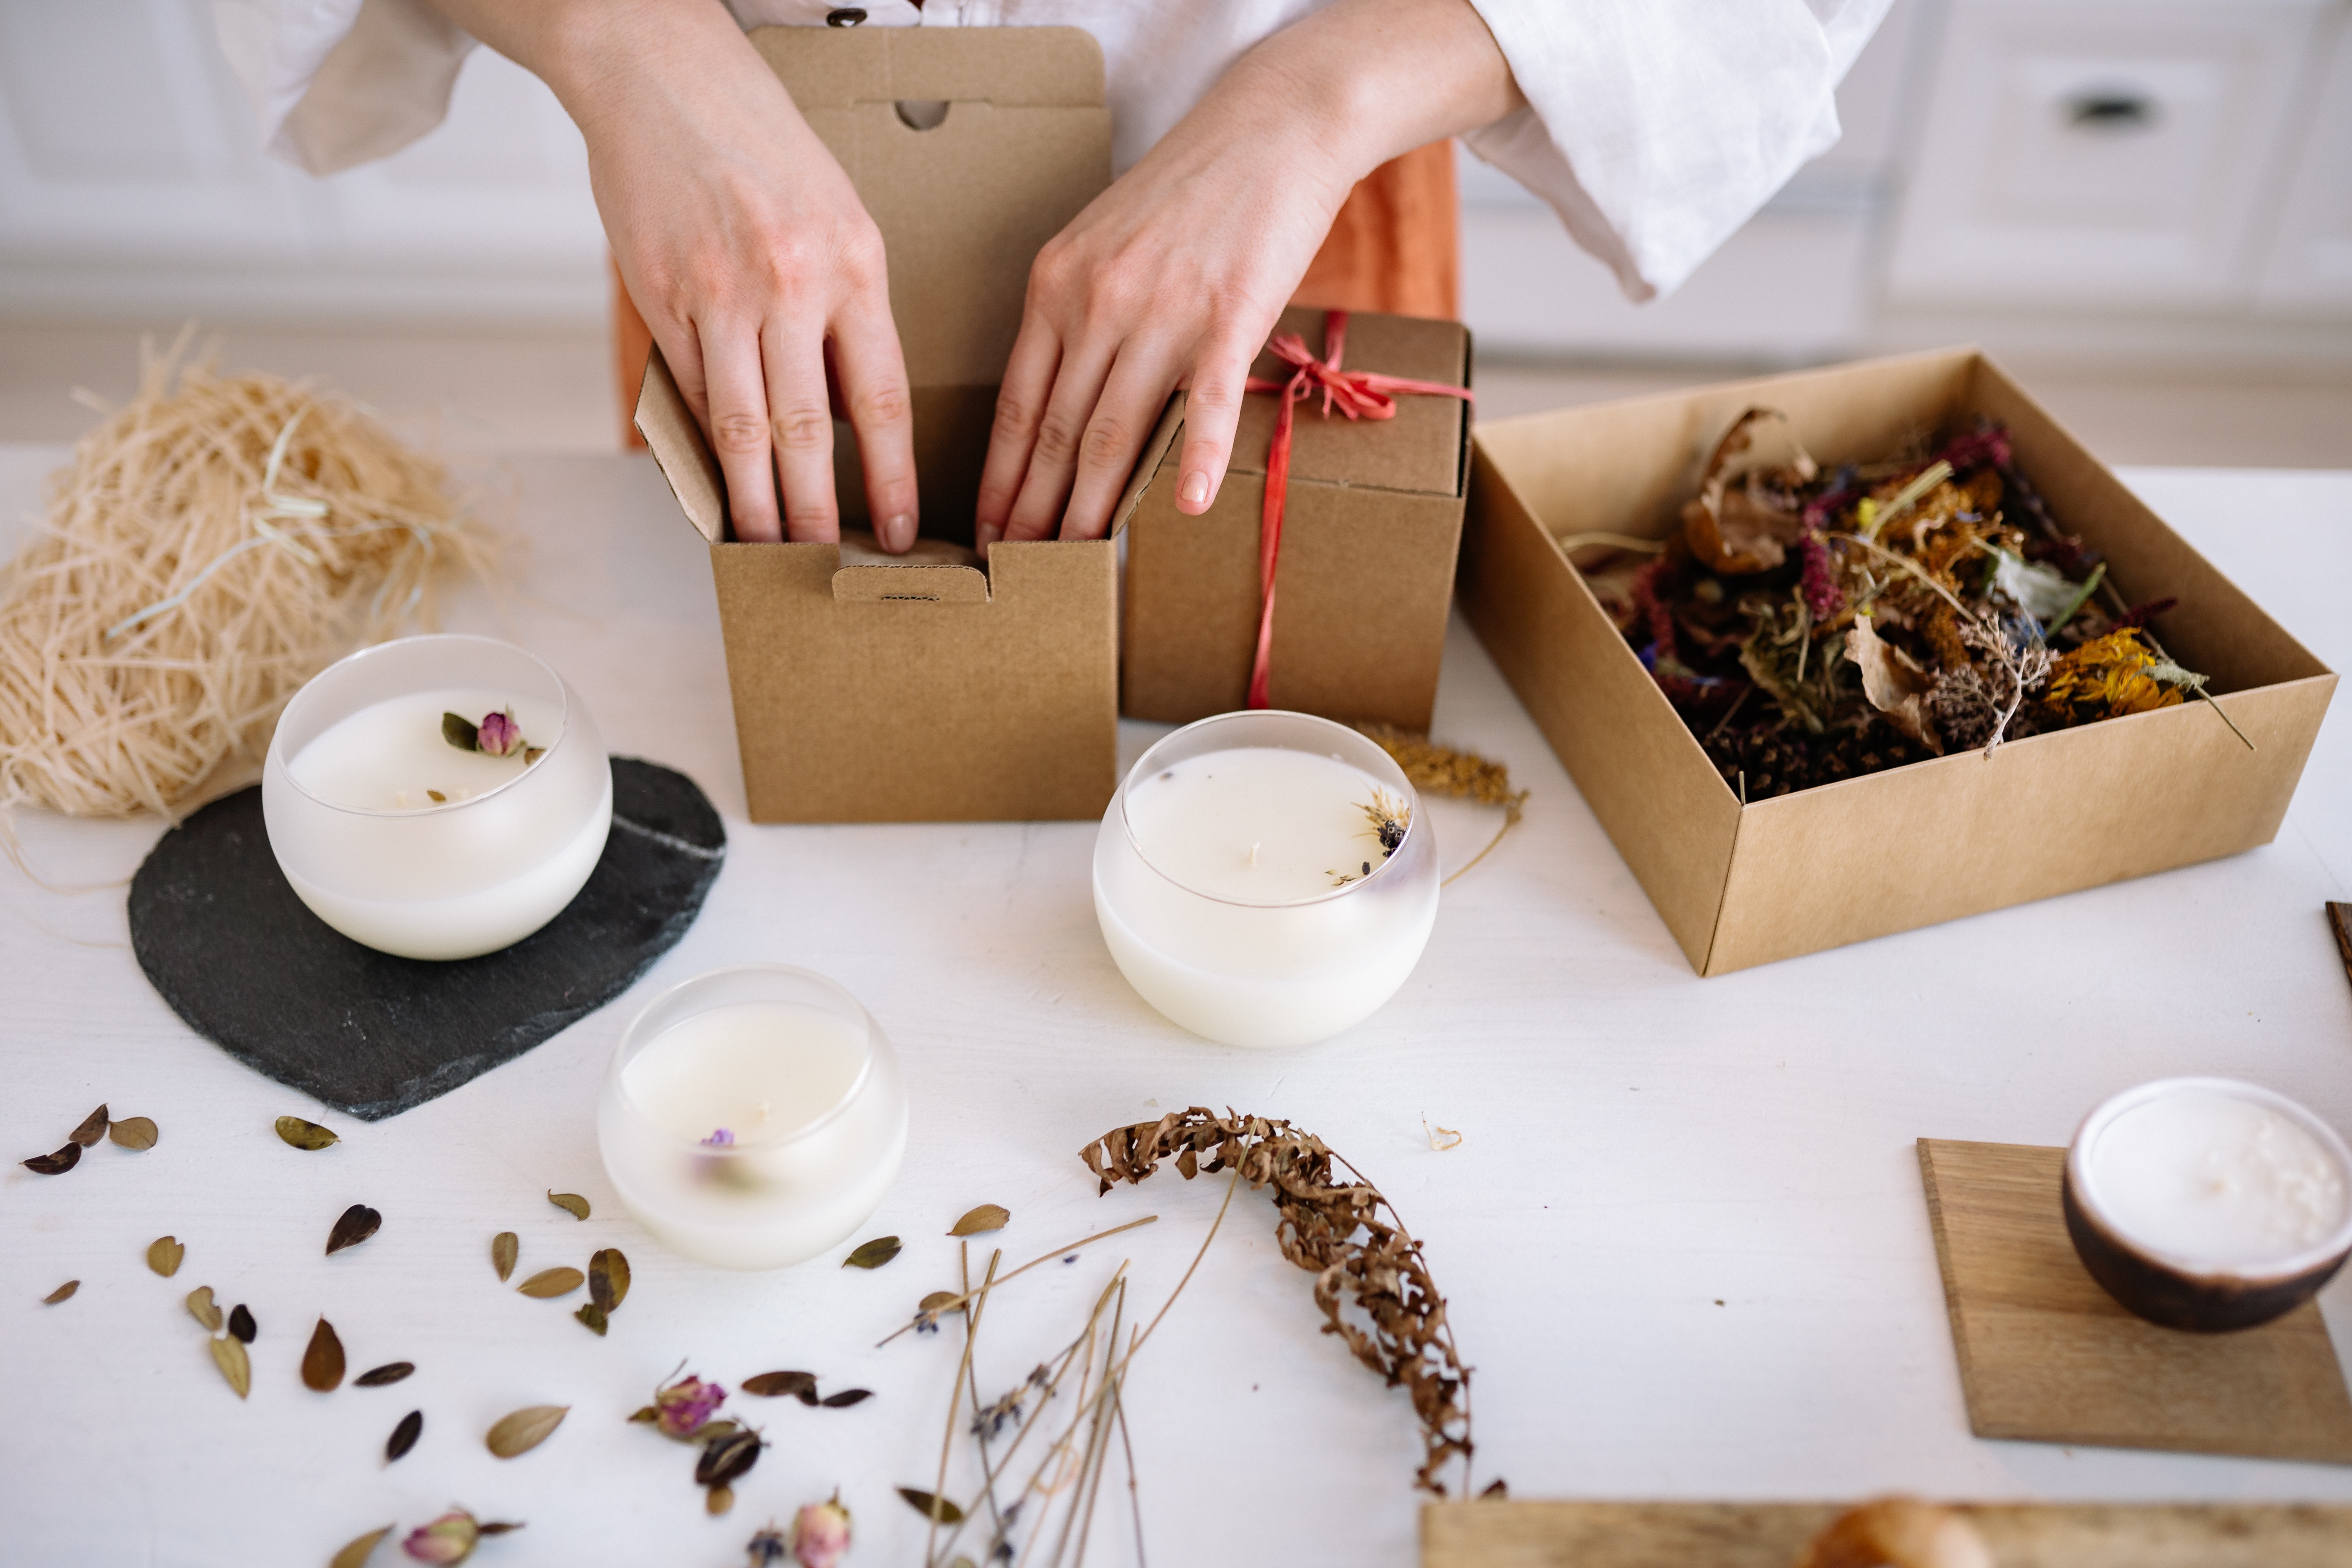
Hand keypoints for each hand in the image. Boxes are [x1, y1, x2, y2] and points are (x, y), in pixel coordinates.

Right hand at [435, 0, 918, 547]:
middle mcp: (790, 285)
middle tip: (823, 568)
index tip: (900, 533)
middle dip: (815, 514)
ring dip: (750, 501)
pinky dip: (698, 447)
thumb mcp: (842, 220)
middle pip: (807, 431)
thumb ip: (851, 316)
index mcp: (854, 266)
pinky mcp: (659, 295)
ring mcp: (718, 293)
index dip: (891, 478)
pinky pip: (685, 391)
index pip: (881, 400)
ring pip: (739, 427)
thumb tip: (852, 416)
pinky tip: (710, 485)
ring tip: (762, 549)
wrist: (664, 78)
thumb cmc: (765, 150)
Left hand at [974, 0, 1523, 548]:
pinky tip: (1186, 508)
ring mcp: (1164, 310)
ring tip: (1079, 560)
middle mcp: (1099, 300)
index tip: (988, 531)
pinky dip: (1197, 459)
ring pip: (1118, 429)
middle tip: (1020, 568)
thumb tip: (1058, 399)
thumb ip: (1075, 315)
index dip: (1001, 477)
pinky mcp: (1231, 315)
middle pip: (1060, 431)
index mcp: (1057, 285)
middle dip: (1035, 509)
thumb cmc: (1185, 193)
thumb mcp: (1101, 243)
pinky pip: (1209, 402)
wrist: (1268, 130)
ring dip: (1096, 505)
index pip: (1018, 404)